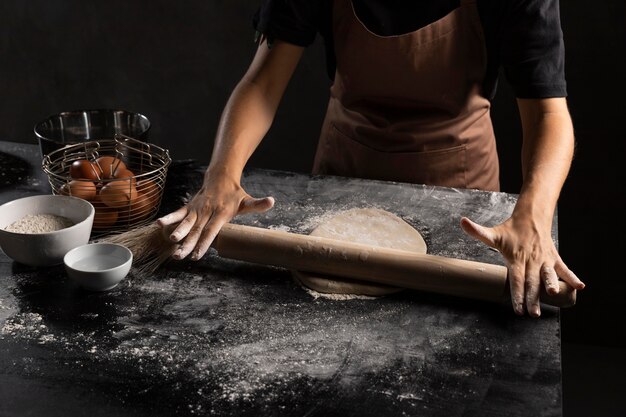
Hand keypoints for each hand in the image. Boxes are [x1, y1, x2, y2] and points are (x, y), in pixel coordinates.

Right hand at [156, 175, 273, 260]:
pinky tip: (159, 225)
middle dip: (188, 243)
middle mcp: (207, 211)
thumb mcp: (247, 201)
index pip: (212, 230)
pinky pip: (178, 213)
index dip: (204, 242)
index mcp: (221, 213)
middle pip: (197, 229)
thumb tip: (272, 201)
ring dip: (177, 232)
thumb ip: (258, 204)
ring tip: (170, 242)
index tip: (197, 255)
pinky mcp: (190, 206)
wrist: (220, 177)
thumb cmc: (235, 195)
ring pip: (186, 222)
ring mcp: (197, 208)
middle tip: (180, 256)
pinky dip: (169, 218)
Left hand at [460, 215, 584, 316]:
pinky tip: (580, 286)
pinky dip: (572, 277)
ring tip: (556, 294)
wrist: (531, 217)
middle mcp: (532, 261)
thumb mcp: (493, 233)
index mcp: (517, 259)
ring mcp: (544, 260)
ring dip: (552, 285)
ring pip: (548, 275)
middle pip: (532, 282)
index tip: (518, 309)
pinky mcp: (554, 258)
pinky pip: (564, 269)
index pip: (516, 280)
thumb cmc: (510, 231)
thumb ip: (478, 232)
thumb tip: (462, 221)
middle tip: (533, 313)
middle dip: (532, 298)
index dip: (517, 294)